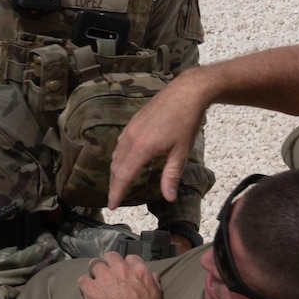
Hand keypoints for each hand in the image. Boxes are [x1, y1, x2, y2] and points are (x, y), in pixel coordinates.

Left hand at [79, 251, 161, 298]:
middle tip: (108, 274)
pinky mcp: (91, 288)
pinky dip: (84, 286)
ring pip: (95, 265)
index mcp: (139, 272)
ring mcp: (105, 278)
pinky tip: (87, 292)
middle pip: (111, 256)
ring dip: (95, 273)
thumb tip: (153, 276)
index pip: (131, 258)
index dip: (126, 264)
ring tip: (96, 283)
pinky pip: (83, 280)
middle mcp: (121, 271)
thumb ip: (154, 284)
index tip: (124, 271)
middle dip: (108, 263)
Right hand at [107, 75, 208, 209]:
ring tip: (118, 184)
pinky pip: (120, 144)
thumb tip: (168, 198)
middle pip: (116, 167)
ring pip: (116, 155)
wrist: (186, 92)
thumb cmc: (186, 121)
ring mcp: (130, 129)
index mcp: (142, 148)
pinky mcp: (133, 122)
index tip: (111, 206)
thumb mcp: (181, 151)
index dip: (116, 192)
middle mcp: (131, 138)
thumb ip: (171, 175)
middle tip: (114, 199)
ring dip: (115, 171)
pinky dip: (119, 157)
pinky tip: (125, 161)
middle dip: (114, 184)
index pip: (123, 176)